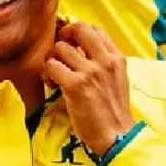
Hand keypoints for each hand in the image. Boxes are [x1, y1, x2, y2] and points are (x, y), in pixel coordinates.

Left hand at [42, 22, 135, 157]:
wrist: (117, 136)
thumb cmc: (114, 112)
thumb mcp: (118, 80)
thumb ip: (104, 63)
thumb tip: (80, 51)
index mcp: (117, 58)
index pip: (94, 29)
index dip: (78, 33)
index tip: (72, 46)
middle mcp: (105, 60)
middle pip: (78, 28)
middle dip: (63, 36)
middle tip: (59, 53)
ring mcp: (90, 72)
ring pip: (60, 48)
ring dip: (53, 60)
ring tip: (55, 76)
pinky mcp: (75, 85)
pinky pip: (51, 66)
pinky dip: (47, 74)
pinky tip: (52, 85)